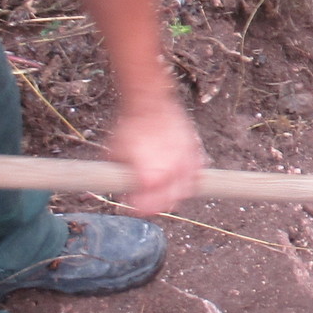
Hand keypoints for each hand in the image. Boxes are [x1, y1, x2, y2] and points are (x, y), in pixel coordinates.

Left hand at [106, 95, 203, 214]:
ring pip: (186, 190)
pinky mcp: (195, 152)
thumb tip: (122, 190)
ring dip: (174, 194)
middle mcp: (171, 172)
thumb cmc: (131, 128)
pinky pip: (196, 173)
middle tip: (148, 203)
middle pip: (170, 201)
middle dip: (158, 205)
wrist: (149, 103)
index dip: (141, 208)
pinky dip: (189, 178)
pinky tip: (178, 177)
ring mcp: (186, 162)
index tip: (134, 207)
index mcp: (151, 176)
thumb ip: (121, 177)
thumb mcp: (115, 154)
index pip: (150, 205)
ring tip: (164, 191)